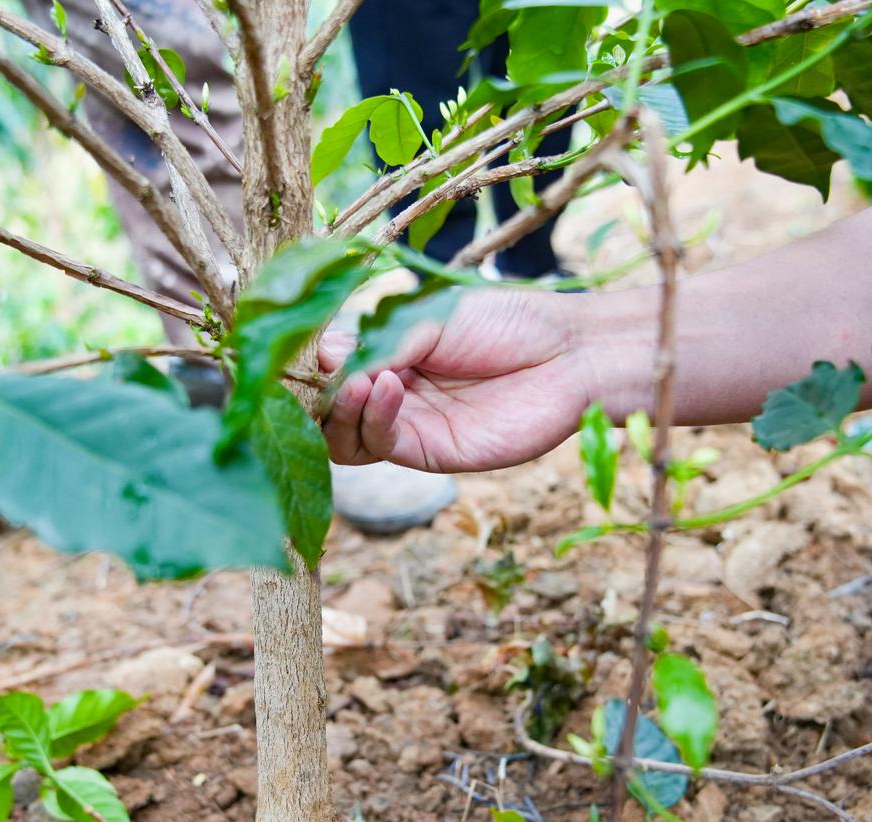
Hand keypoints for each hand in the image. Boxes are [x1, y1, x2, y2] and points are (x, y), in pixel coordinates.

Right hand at [319, 288, 592, 471]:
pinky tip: (385, 387)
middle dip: (315, 391)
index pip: (329, 365)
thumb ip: (378, 343)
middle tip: (320, 370)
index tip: (302, 343)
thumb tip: (322, 357)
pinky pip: (381, 445)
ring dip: (339, 410)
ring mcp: (408, 424)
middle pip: (327, 408)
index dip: (311, 360)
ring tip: (357, 380)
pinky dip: (373, 418)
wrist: (568, 354)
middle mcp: (391, 391)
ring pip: (343, 437)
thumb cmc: (507, 323)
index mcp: (388, 351)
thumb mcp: (430, 318)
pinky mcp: (430, 452)